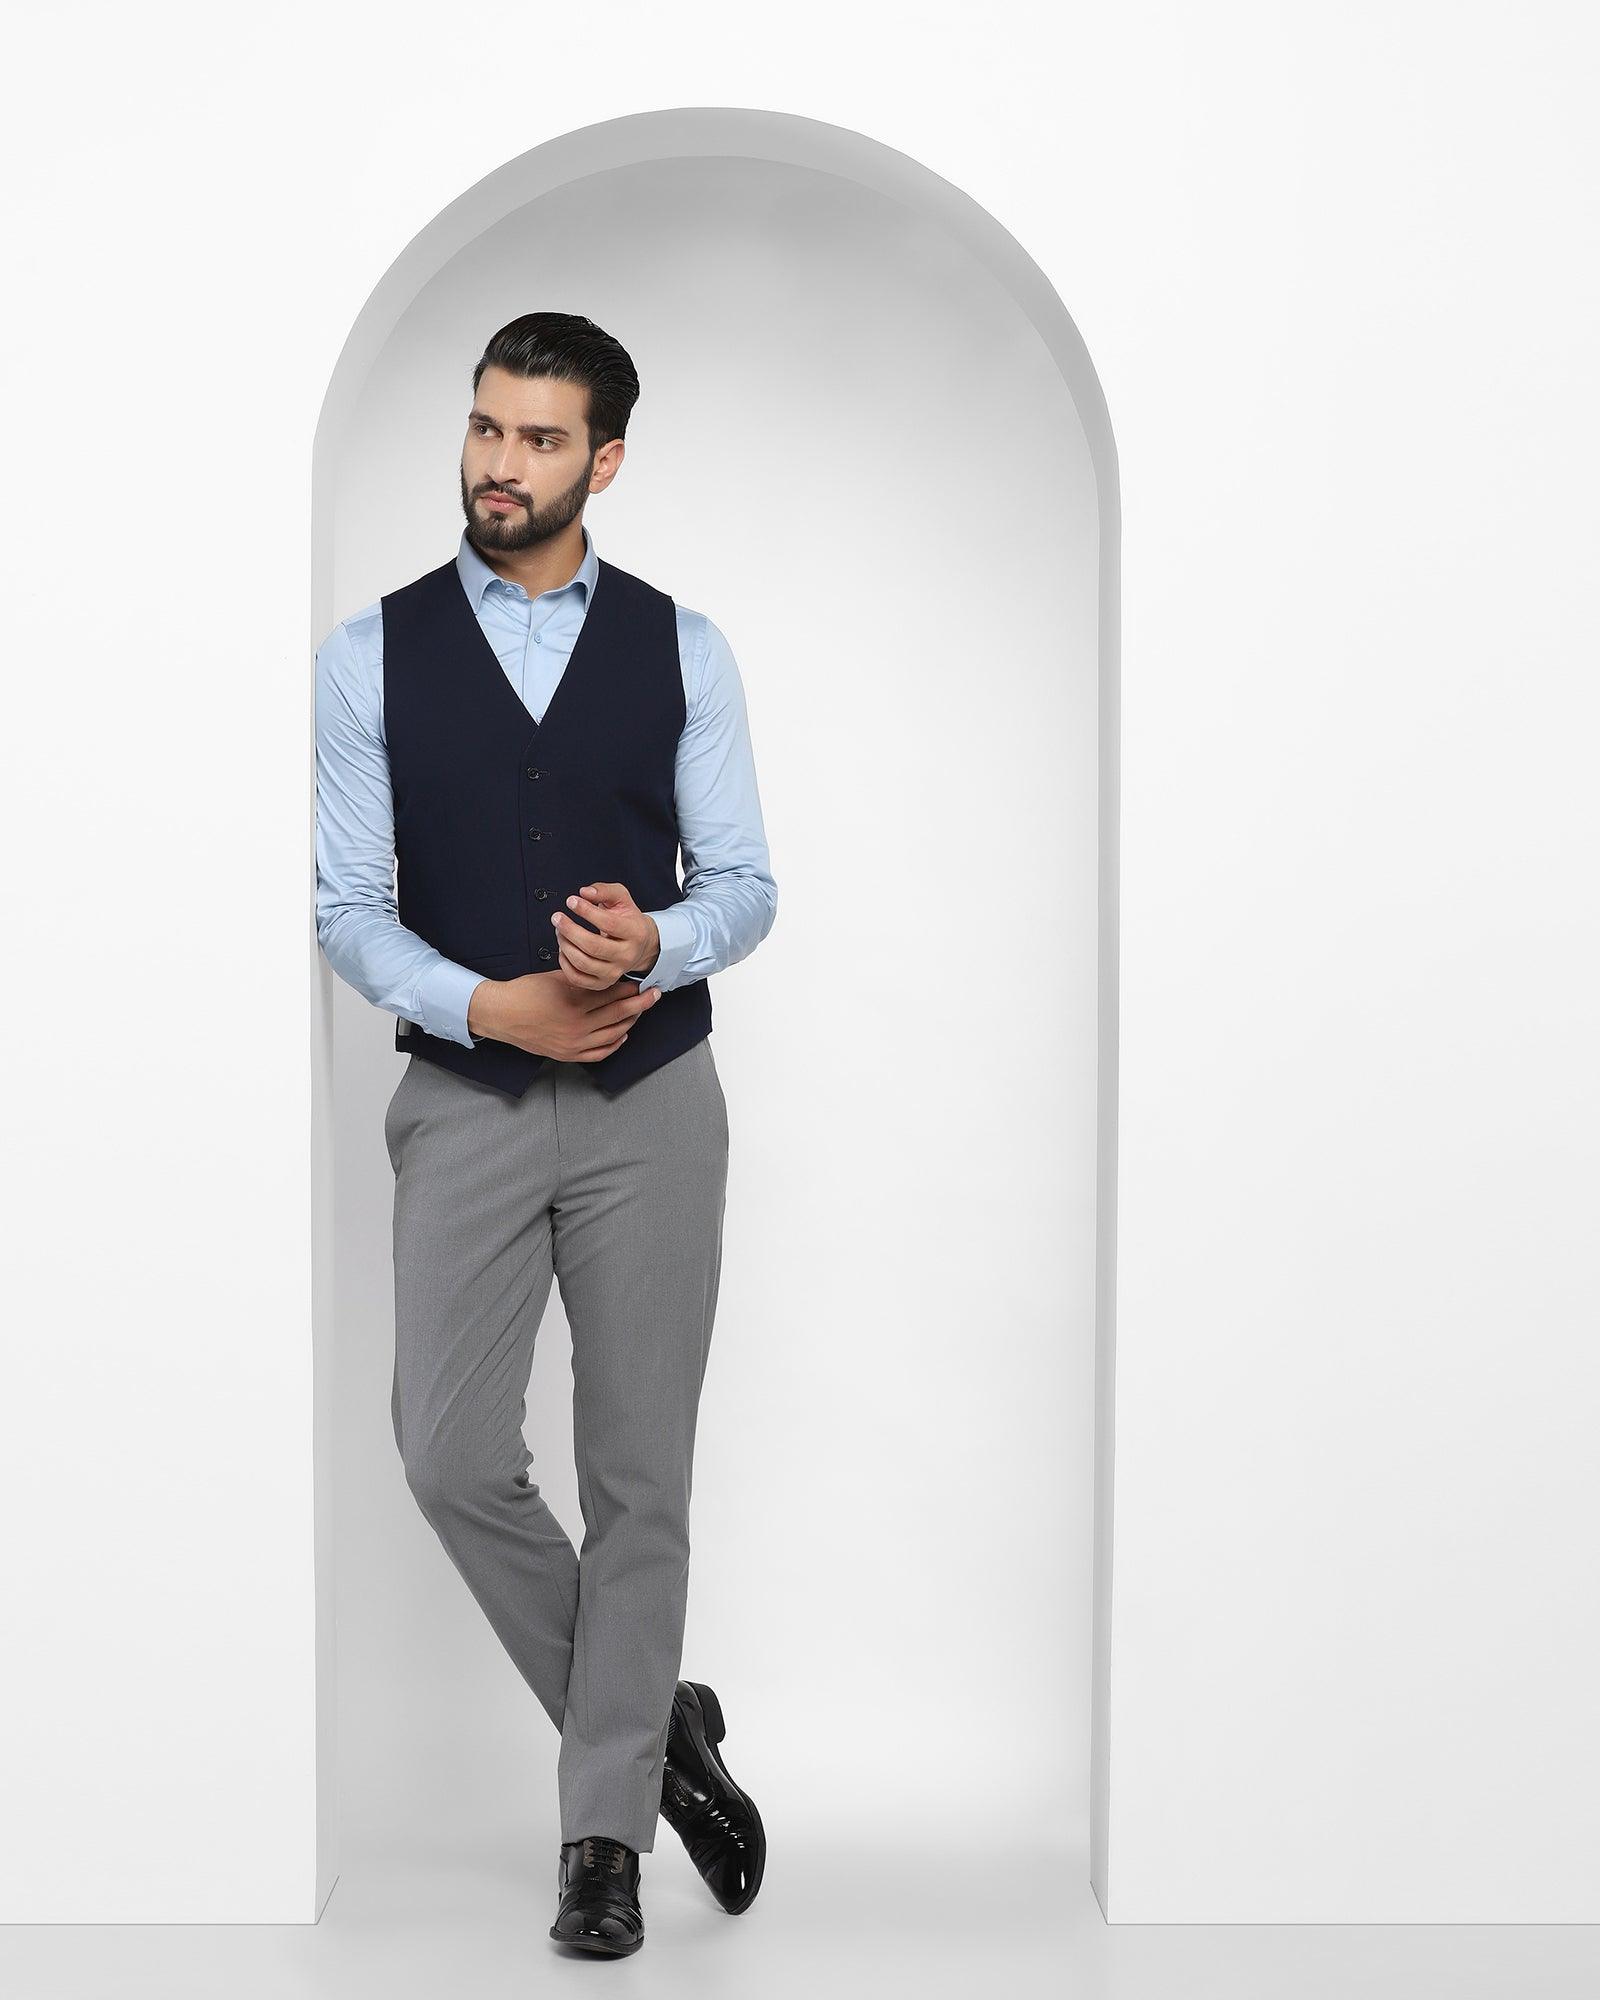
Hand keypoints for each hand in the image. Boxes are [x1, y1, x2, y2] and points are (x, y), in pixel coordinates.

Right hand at [470, 971, 660, 1060]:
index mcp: (576, 1002)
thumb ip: (584, 980)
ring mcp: (575, 1043)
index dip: (629, 987)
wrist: (501, 1014)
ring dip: (630, 1022)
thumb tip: (607, 978)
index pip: (612, 994)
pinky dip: (614, 1044)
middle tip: (653, 995)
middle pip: (619, 1013)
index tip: (640, 982)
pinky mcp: (569, 1054)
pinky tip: (623, 1035)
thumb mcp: (557, 979)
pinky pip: (600, 1053)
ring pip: (614, 1034)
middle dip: (640, 1003)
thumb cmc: (525, 992)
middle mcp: (578, 1025)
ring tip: (639, 1012)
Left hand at [551, 881, 660, 990]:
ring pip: (583, 962)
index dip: (586, 911)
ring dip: (565, 945)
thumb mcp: (622, 898)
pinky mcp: (602, 983)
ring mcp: (615, 972)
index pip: (608, 923)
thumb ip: (604, 891)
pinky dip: (564, 963)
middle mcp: (627, 955)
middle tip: (557, 917)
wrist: (639, 945)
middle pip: (593, 946)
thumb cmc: (628, 920)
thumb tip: (585, 892)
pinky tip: (563, 948)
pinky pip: (577, 977)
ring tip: (560, 931)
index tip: (571, 901)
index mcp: (635, 933)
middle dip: (570, 930)